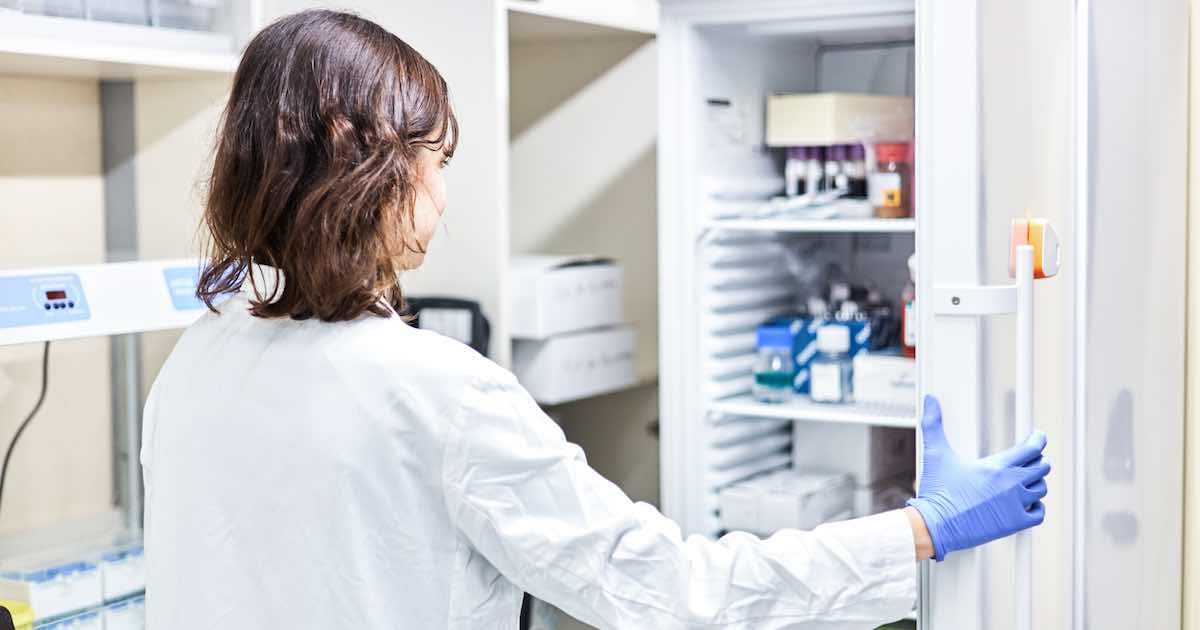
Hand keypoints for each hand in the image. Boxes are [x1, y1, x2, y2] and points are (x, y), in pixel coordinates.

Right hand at [906, 395, 1049, 560]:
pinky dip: (1037, 506)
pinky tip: (1027, 502)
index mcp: (996, 467)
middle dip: (1037, 460)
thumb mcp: (935, 453)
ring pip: (1041, 489)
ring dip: (1036, 482)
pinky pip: (1039, 513)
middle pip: (1041, 467)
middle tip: (1031, 458)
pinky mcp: (1015, 523)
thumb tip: (930, 401)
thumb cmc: (937, 492)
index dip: (1038, 439)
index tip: (1038, 436)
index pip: (1032, 448)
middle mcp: (1011, 485)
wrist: (936, 525)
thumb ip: (933, 423)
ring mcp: (1015, 505)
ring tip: (1026, 479)